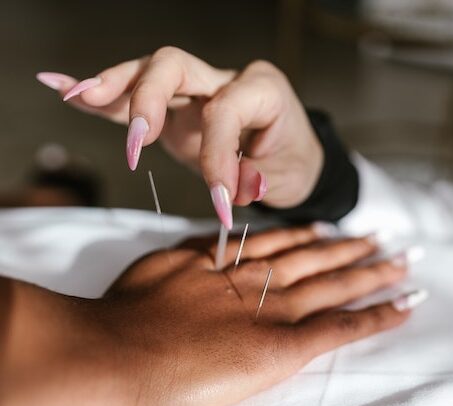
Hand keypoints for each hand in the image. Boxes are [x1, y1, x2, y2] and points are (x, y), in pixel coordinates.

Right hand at [1, 225, 423, 405]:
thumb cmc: (123, 320)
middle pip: (316, 257)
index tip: (327, 228)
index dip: (308, 234)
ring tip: (401, 259)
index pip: (280, 243)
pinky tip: (405, 304)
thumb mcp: (154, 272)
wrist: (118, 355)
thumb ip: (187, 258)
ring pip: (337, 283)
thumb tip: (205, 247)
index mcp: (226, 264)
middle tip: (380, 236)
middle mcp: (256, 280)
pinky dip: (377, 314)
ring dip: (372, 271)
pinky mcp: (286, 345)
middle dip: (349, 246)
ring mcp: (275, 310)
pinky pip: (343, 326)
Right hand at [37, 47, 323, 228]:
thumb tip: (235, 187)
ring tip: (78, 97)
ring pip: (147, 72)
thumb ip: (256, 177)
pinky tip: (68, 91)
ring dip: (112, 87)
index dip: (219, 157)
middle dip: (148, 101)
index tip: (221, 200)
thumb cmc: (290, 160)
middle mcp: (224, 79)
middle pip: (173, 65)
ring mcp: (196, 90)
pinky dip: (104, 95)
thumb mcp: (287, 173)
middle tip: (139, 144)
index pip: (224, 112)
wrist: (291, 156)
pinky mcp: (176, 109)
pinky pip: (137, 96)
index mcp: (261, 88)